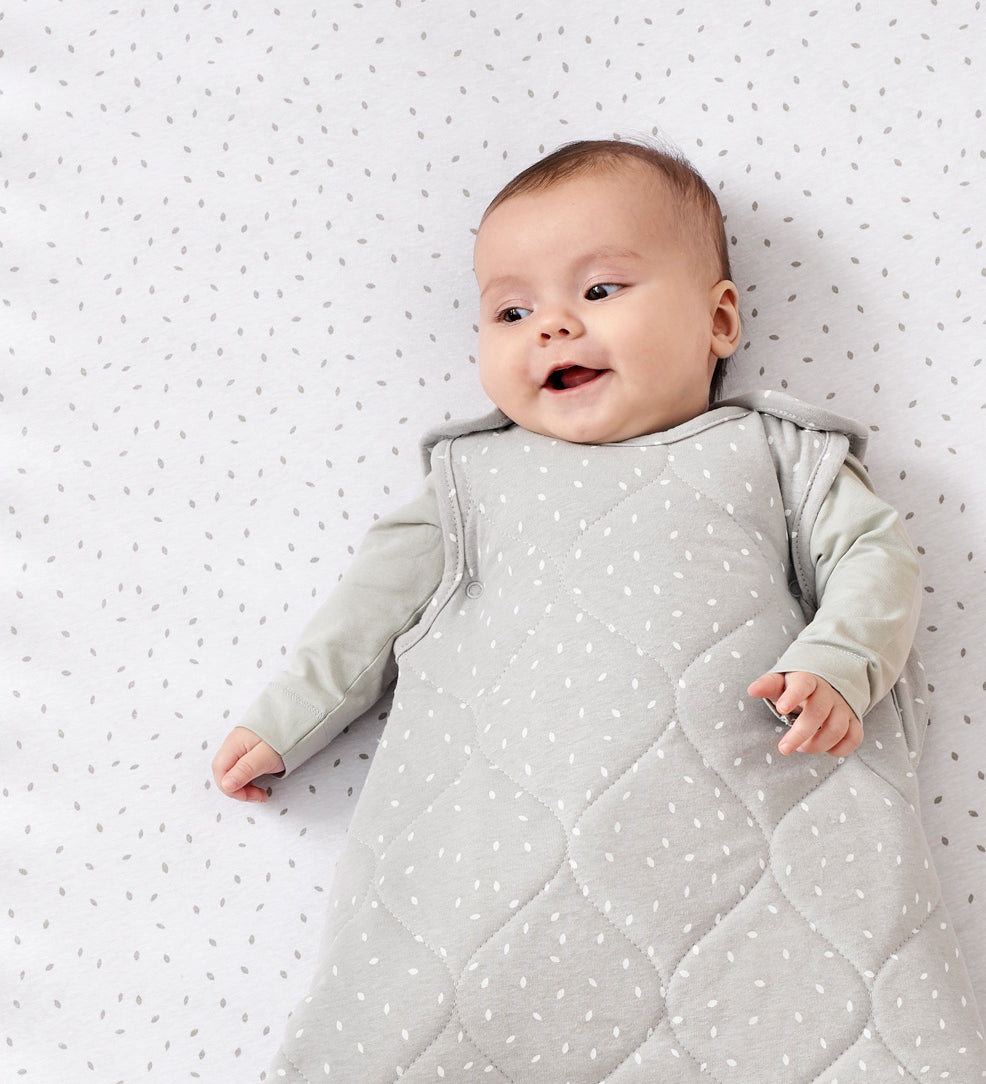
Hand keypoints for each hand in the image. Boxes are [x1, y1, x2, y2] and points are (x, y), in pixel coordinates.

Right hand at [211, 726, 285, 801]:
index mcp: (234, 744)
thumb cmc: (284, 736)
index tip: (249, 795)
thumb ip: (244, 770)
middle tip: (257, 795)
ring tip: (260, 791)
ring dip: (243, 785)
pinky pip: (241, 768)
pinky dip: (248, 778)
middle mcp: (233, 744)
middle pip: (224, 772)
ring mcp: (240, 746)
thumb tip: (226, 785)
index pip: (220, 771)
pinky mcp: (249, 749)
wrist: (299, 719)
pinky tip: (259, 781)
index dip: (231, 789)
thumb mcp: (265, 756)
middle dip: (237, 789)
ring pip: (232, 771)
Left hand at [747, 672, 861, 756]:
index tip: (781, 709)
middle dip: (800, 734)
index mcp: (808, 680)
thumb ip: (767, 685)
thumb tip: (752, 690)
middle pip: (818, 713)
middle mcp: (828, 693)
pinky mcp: (854, 721)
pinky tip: (826, 750)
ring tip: (802, 747)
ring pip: (837, 728)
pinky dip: (840, 749)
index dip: (793, 697)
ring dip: (818, 744)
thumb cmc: (795, 687)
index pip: (803, 685)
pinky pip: (853, 738)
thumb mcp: (780, 683)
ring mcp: (843, 707)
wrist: (825, 685)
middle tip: (784, 748)